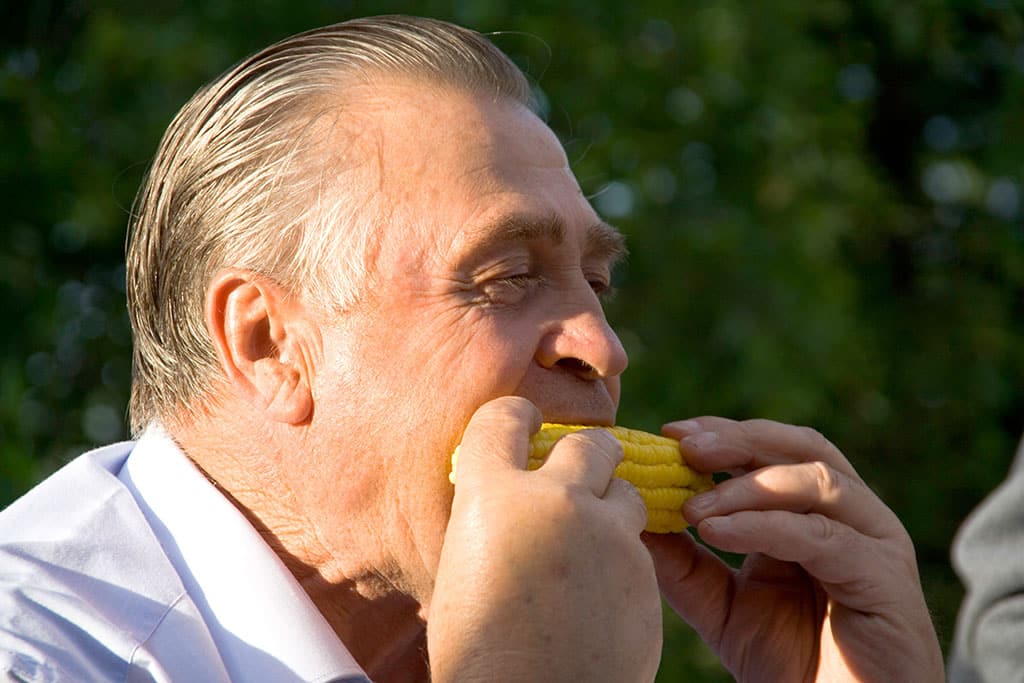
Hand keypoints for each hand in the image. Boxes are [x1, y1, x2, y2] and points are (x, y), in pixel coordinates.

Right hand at [427, 396, 661, 682]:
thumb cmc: (476, 650)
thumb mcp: (461, 568)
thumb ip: (491, 519)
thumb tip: (505, 500)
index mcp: (493, 494)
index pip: (505, 418)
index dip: (515, 418)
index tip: (523, 423)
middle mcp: (555, 500)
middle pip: (591, 443)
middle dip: (591, 451)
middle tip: (584, 468)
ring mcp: (607, 535)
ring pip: (627, 493)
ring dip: (613, 507)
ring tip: (595, 540)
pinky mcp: (643, 573)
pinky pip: (639, 549)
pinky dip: (623, 562)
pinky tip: (602, 596)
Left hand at [644, 417, 943, 681]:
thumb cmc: (791, 664)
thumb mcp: (721, 607)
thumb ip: (684, 564)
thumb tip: (633, 516)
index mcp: (814, 514)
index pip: (772, 450)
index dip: (722, 433)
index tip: (669, 434)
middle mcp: (850, 518)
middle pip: (799, 448)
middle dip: (737, 440)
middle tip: (682, 447)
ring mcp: (874, 543)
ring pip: (815, 481)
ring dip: (747, 486)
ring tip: (692, 508)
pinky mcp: (885, 578)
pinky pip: (822, 535)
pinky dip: (765, 525)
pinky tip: (718, 532)